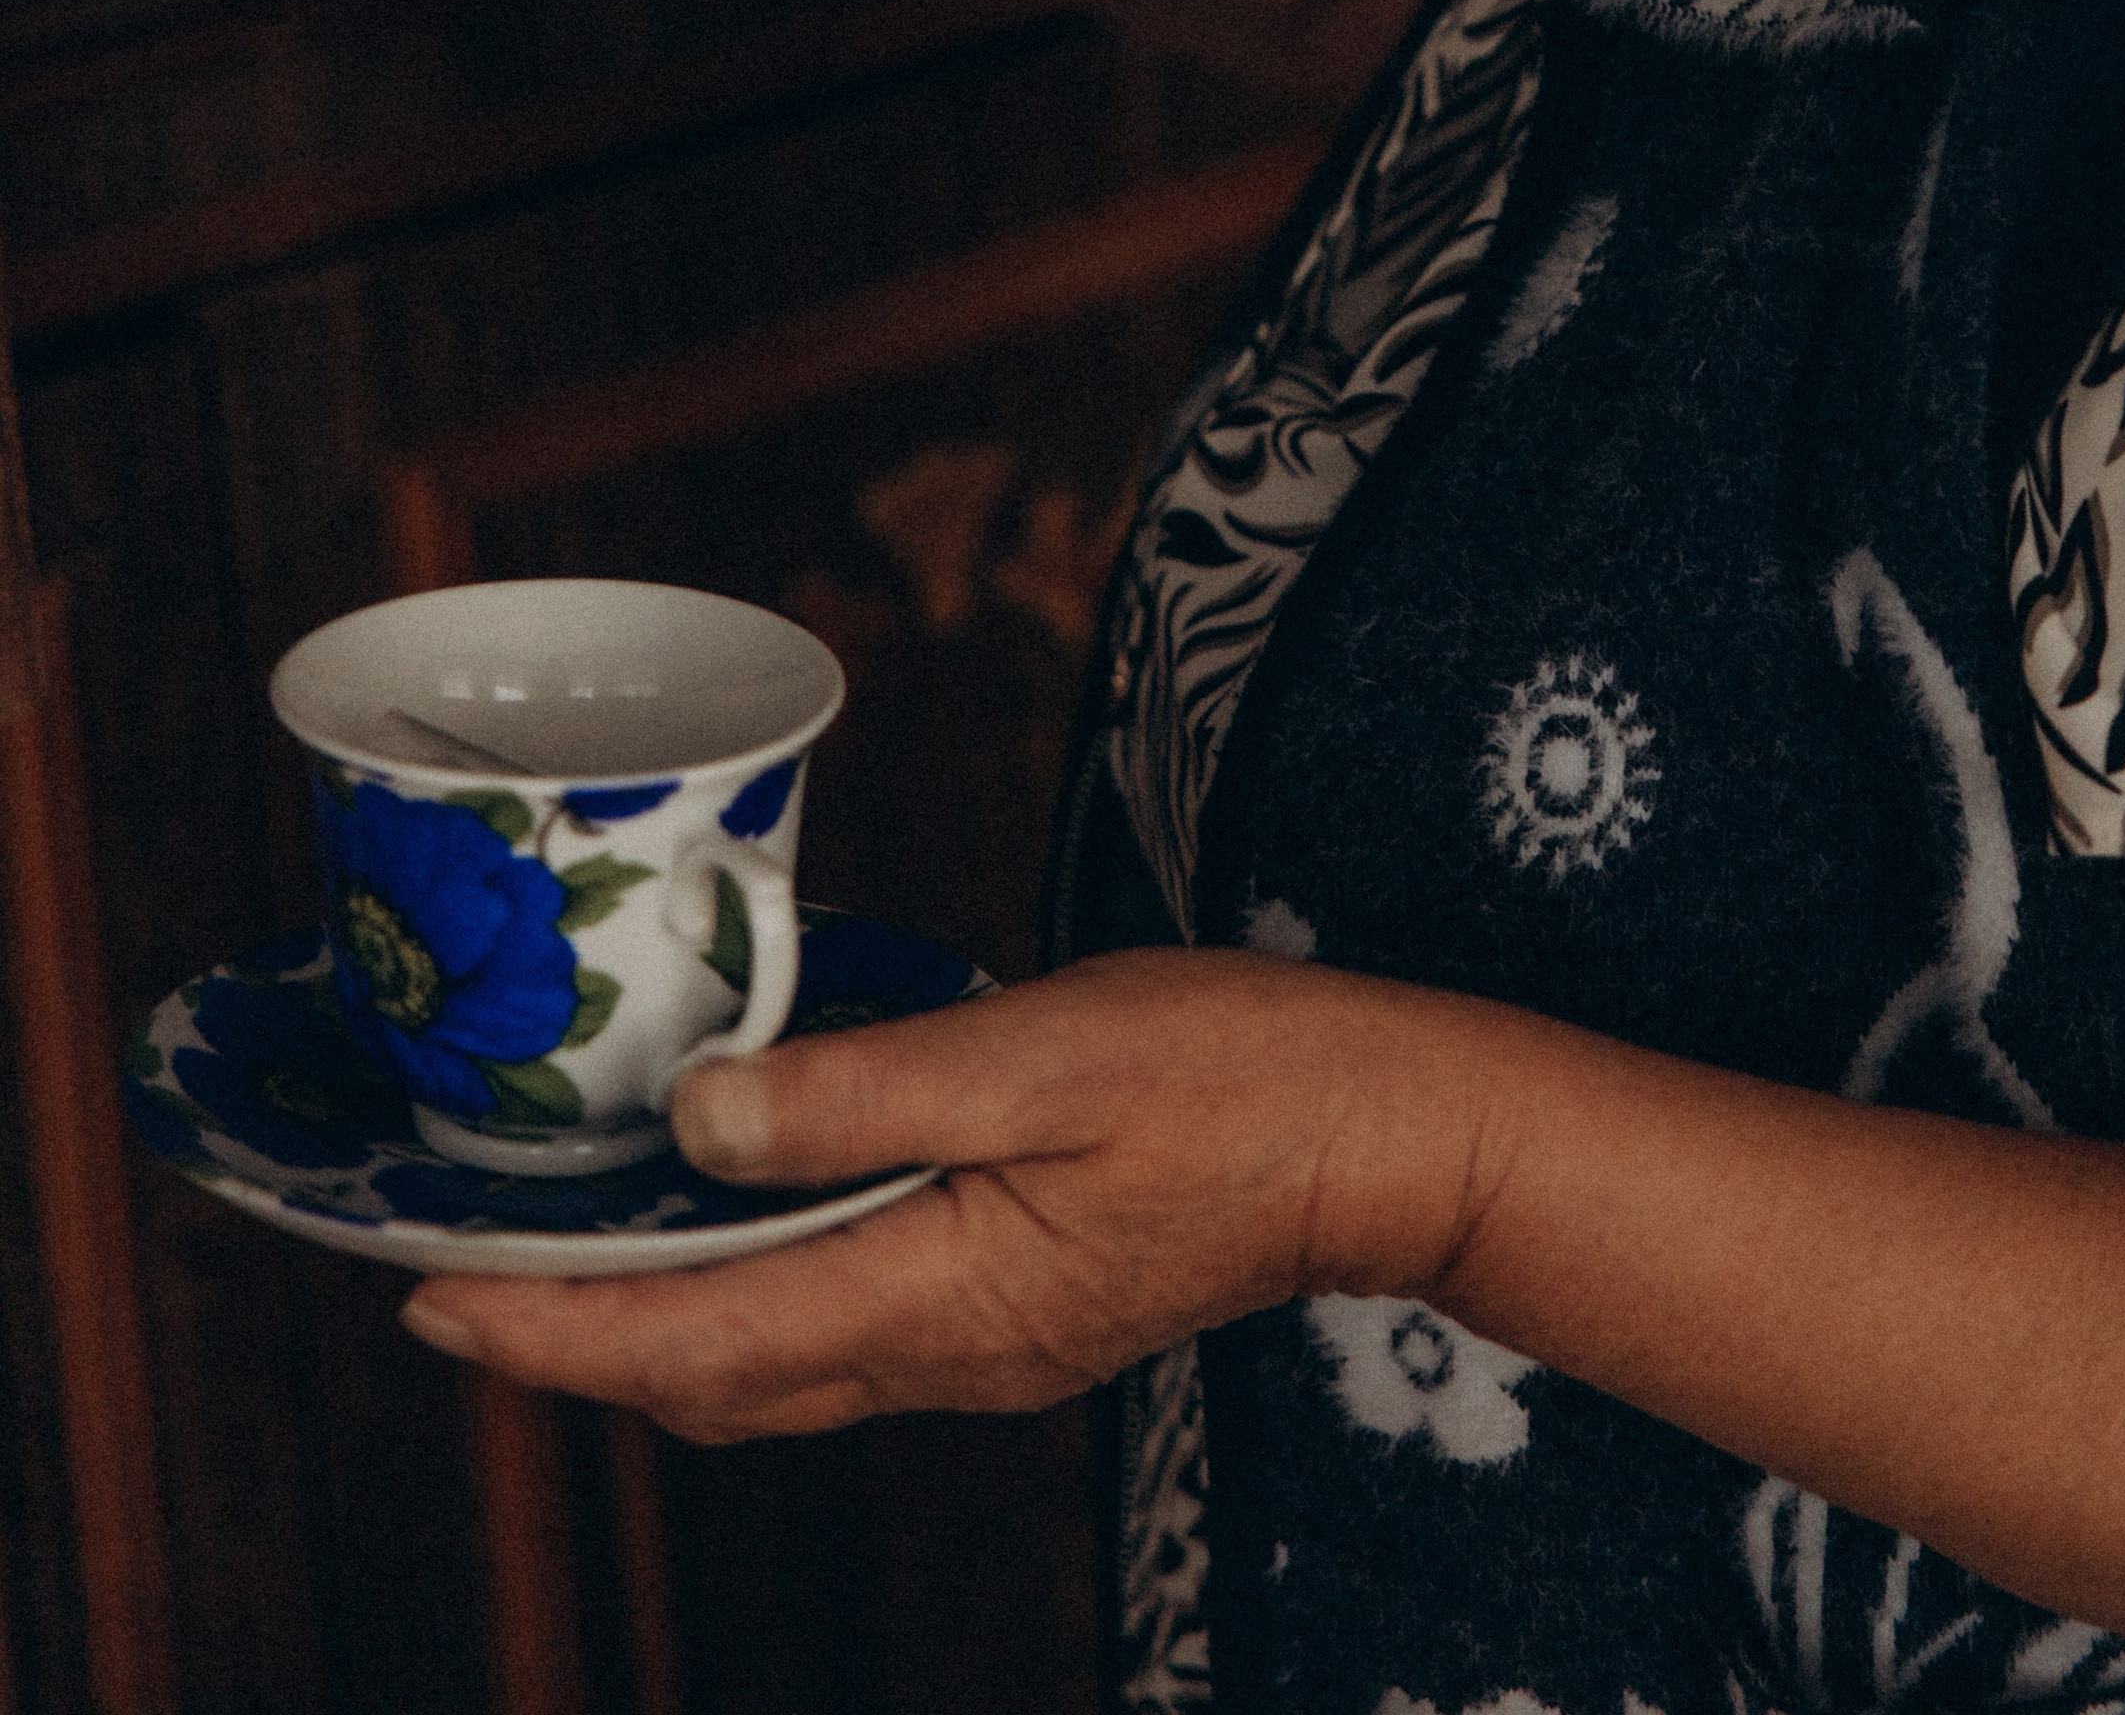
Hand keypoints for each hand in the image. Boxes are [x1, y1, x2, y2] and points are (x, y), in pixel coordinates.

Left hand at [396, 948, 1508, 1442]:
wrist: (1386, 1132)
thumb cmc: (1231, 1073)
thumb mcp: (1042, 1053)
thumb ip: (862, 1093)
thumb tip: (698, 1117)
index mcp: (939, 1296)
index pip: (693, 1343)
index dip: (547, 1330)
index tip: (426, 1300)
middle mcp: (946, 1350)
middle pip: (714, 1383)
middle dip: (572, 1347)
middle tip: (456, 1283)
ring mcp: (989, 1343)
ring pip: (774, 1370)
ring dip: (655, 1329)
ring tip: (564, 1257)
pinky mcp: (1022, 1308)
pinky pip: (842, 1330)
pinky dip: (750, 1298)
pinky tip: (736, 1219)